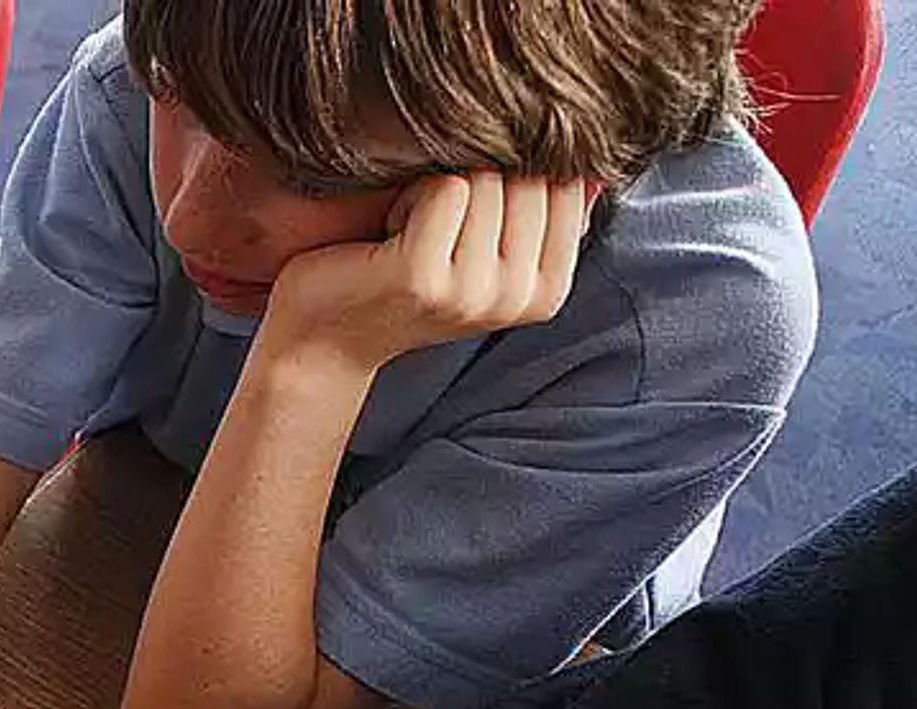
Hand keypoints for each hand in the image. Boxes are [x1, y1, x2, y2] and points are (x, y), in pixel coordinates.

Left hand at [259, 172, 597, 371]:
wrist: (321, 339)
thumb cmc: (400, 282)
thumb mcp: (484, 250)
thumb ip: (541, 213)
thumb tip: (596, 162)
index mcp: (545, 292)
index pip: (568, 186)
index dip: (516, 177)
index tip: (470, 221)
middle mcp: (515, 298)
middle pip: (528, 177)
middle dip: (477, 181)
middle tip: (430, 230)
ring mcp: (472, 292)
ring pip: (486, 179)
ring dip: (437, 190)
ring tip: (408, 236)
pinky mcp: (425, 278)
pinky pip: (445, 189)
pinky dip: (410, 197)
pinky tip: (388, 239)